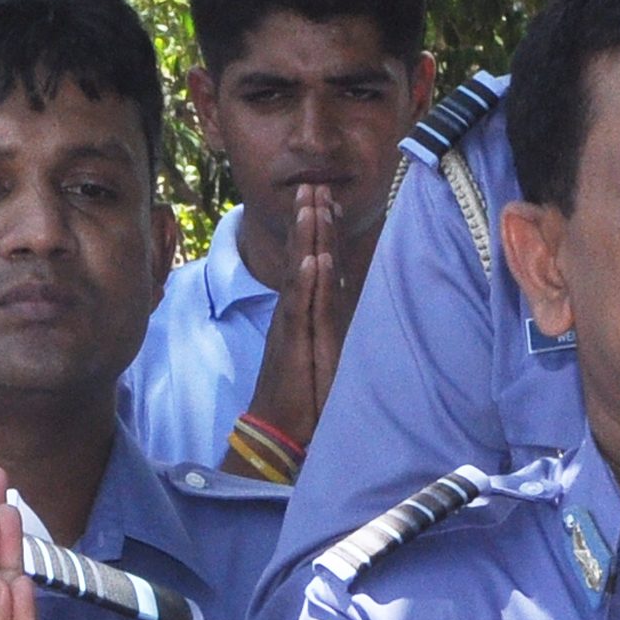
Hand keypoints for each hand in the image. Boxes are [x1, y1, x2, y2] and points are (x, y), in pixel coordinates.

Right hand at [236, 183, 355, 465]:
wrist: (275, 433)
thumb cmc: (302, 400)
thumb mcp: (324, 356)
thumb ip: (330, 328)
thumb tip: (345, 305)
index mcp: (304, 315)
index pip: (315, 266)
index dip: (321, 233)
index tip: (327, 199)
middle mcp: (295, 314)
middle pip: (306, 259)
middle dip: (311, 221)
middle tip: (314, 185)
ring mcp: (292, 327)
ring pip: (301, 274)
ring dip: (307, 239)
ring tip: (311, 205)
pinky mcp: (292, 345)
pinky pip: (299, 308)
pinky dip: (306, 283)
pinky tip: (311, 260)